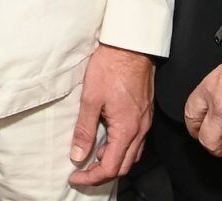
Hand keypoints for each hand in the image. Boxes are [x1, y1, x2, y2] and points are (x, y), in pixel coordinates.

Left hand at [67, 43, 153, 185]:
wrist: (130, 45)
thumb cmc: (111, 67)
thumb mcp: (90, 99)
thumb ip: (84, 130)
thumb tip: (78, 155)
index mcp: (126, 129)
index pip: (111, 167)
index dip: (91, 177)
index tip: (76, 176)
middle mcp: (140, 129)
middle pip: (124, 166)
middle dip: (102, 173)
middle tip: (82, 172)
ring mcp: (145, 121)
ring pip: (132, 155)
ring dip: (113, 161)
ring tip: (93, 155)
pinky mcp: (145, 113)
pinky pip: (136, 141)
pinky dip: (122, 147)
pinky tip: (108, 138)